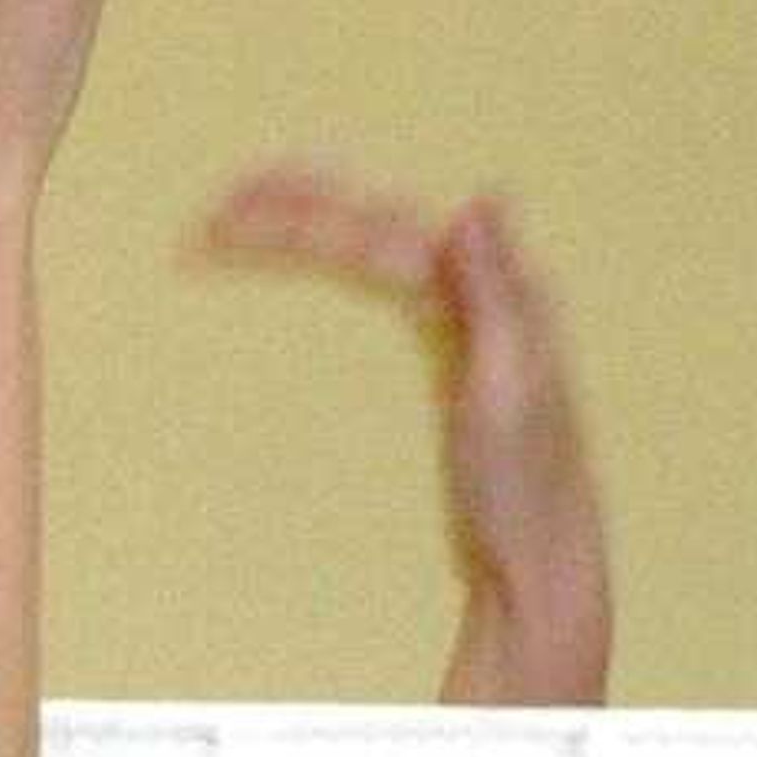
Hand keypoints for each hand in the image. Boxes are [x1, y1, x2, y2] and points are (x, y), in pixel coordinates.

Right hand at [191, 161, 612, 703]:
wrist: (541, 556)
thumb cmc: (527, 489)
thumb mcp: (512, 390)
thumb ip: (496, 293)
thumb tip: (477, 199)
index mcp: (494, 288)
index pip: (381, 228)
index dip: (306, 215)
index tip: (232, 217)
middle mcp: (480, 287)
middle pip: (373, 219)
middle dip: (295, 203)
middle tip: (215, 210)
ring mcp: (464, 314)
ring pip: (373, 243)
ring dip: (308, 222)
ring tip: (238, 216)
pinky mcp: (449, 342)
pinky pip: (381, 277)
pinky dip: (335, 260)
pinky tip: (309, 253)